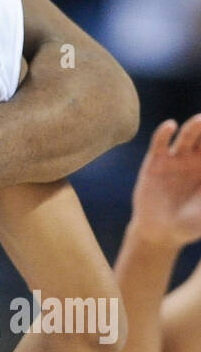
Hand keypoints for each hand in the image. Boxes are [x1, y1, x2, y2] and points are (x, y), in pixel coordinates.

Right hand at [130, 117, 200, 247]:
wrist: (161, 231)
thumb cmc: (192, 224)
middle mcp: (195, 160)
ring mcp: (176, 159)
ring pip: (187, 136)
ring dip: (194, 127)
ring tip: (200, 120)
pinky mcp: (155, 161)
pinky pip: (160, 143)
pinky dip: (164, 132)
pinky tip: (171, 126)